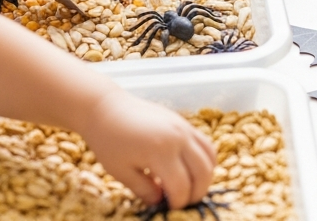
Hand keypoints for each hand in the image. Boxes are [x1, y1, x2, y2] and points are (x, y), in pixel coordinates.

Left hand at [77, 90, 217, 208]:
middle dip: (196, 193)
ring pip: (210, 157)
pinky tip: (193, 170)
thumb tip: (160, 202)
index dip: (178, 203)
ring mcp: (184, 127)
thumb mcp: (121, 172)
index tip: (169, 209)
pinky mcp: (184, 122)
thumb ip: (144, 189)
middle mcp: (178, 138)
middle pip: (202, 173)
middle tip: (183, 203)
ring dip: (205, 177)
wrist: (106, 108)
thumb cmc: (108, 140)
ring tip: (191, 188)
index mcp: (160, 151)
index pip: (181, 186)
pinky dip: (206, 160)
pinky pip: (206, 143)